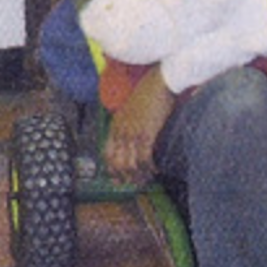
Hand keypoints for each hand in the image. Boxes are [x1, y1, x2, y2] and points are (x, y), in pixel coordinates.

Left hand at [103, 67, 174, 185]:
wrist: (160, 82)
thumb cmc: (151, 92)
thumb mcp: (134, 108)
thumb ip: (130, 122)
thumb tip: (135, 137)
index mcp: (115, 124)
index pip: (107, 153)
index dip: (111, 169)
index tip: (117, 179)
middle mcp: (121, 131)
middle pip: (117, 162)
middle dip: (124, 177)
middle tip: (133, 184)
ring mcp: (133, 133)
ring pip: (130, 164)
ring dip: (138, 175)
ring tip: (146, 180)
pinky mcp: (146, 134)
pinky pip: (144, 158)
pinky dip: (149, 168)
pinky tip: (155, 171)